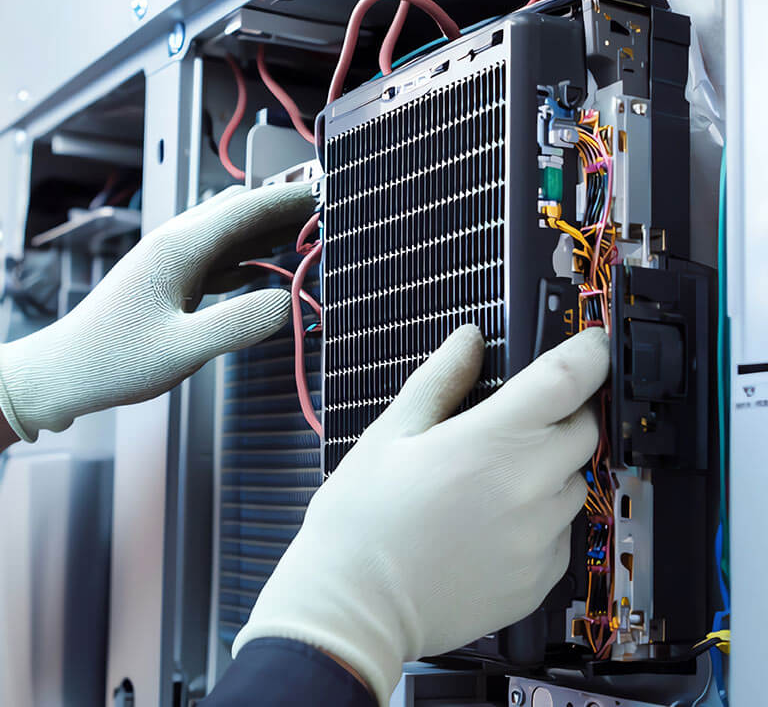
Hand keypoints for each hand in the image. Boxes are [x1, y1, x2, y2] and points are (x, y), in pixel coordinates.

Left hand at [0, 183, 316, 440]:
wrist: (63, 371)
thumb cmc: (113, 360)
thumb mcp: (183, 350)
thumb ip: (239, 324)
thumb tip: (289, 302)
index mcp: (179, 248)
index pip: (246, 207)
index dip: (290, 197)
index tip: (330, 191)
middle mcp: (175, 243)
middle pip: (239, 211)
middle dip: (283, 208)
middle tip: (328, 215)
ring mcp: (171, 260)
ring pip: (229, 232)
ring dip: (267, 232)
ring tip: (308, 236)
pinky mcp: (169, 280)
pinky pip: (218, 257)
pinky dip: (249, 257)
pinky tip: (267, 268)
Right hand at [233, 326, 609, 703]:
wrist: (356, 606)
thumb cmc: (361, 522)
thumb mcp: (389, 435)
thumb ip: (439, 380)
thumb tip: (468, 341)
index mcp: (490, 443)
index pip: (569, 379)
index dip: (590, 352)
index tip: (592, 344)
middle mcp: (528, 489)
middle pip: (586, 430)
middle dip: (566, 413)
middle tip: (523, 419)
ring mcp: (539, 539)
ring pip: (575, 484)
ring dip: (552, 468)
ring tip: (496, 480)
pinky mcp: (539, 579)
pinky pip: (563, 534)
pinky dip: (541, 518)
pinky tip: (494, 522)